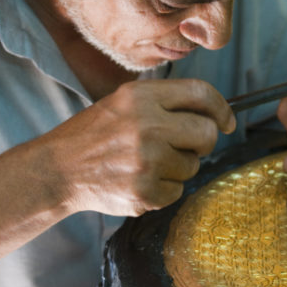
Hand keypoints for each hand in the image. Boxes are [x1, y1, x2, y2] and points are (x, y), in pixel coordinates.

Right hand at [36, 79, 234, 215]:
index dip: (221, 108)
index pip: (201, 93)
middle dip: (204, 141)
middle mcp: (146, 126)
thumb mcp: (125, 101)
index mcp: (141, 96)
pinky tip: (141, 180)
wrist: (58, 169)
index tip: (228, 121)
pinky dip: (165, 189)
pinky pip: (178, 191)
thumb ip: (166, 102)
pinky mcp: (144, 192)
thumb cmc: (97, 133)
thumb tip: (215, 114)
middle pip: (207, 133)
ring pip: (193, 165)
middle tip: (188, 146)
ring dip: (180, 167)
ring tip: (149, 163)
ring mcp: (146, 161)